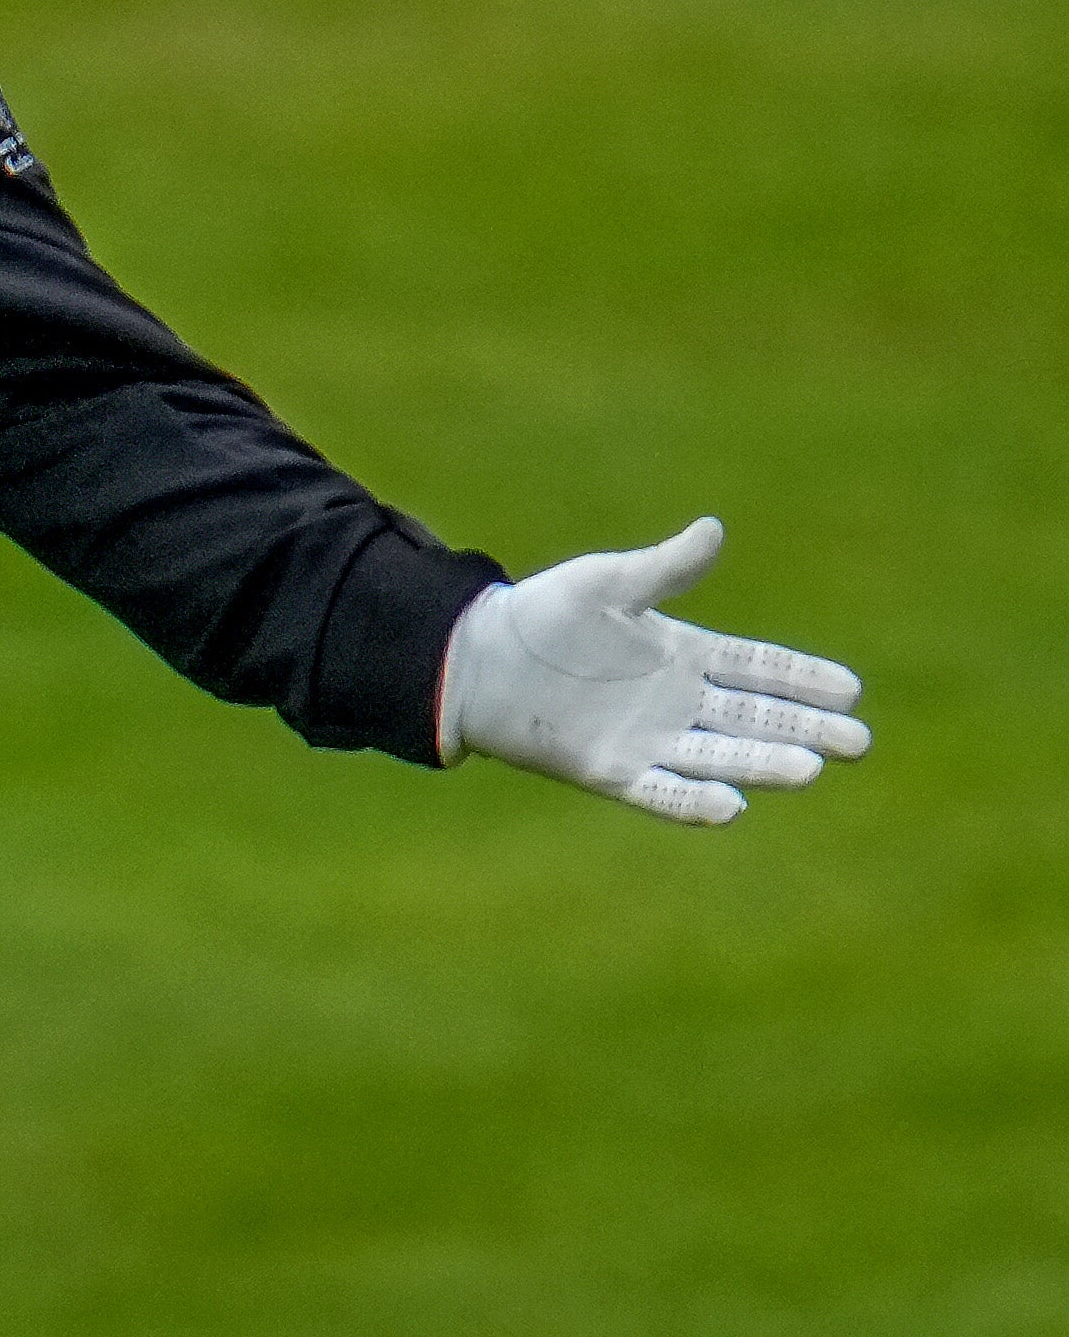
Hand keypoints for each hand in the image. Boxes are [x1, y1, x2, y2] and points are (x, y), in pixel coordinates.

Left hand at [440, 518, 867, 825]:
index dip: (802, 679)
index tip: (851, 690)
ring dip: (762, 764)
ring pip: (718, 756)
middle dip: (804, 730)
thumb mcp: (608, 584)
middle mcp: (675, 703)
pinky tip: (730, 807)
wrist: (477, 656)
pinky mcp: (608, 769)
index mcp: (682, 655)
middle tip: (858, 743)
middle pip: (753, 719)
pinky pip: (659, 791)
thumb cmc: (544, 614)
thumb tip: (713, 530)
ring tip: (810, 770)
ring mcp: (646, 739)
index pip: (757, 669)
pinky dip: (692, 800)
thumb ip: (665, 569)